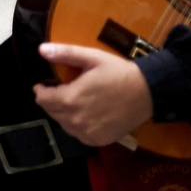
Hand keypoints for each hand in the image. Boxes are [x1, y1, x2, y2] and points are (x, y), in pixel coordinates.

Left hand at [33, 42, 153, 146]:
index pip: (42, 99)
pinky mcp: (97, 140)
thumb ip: (65, 53)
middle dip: (53, 100)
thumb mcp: (93, 58)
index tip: (46, 85)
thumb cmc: (119, 73)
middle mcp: (75, 120)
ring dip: (64, 113)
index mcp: (70, 99)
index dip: (42, 90)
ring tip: (76, 101)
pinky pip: (77, 134)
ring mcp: (86, 133)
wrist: (149, 92)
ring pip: (63, 123)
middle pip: (51, 112)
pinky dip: (77, 125)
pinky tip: (87, 114)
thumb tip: (41, 49)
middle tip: (65, 91)